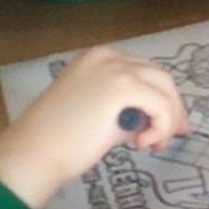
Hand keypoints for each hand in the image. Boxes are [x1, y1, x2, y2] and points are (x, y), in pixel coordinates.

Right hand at [0, 47, 187, 208]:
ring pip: (164, 89)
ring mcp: (116, 68)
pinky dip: (161, 126)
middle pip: (159, 76)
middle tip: (173, 135)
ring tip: (152, 144)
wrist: (34, 152)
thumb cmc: (56, 140)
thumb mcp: (94, 112)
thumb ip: (121, 108)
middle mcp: (107, 56)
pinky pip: (162, 105)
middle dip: (171, 107)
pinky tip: (141, 144)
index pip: (142, 72)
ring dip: (167, 118)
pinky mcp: (124, 86)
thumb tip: (150, 119)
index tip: (165, 125)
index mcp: (96, 57)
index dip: (160, 98)